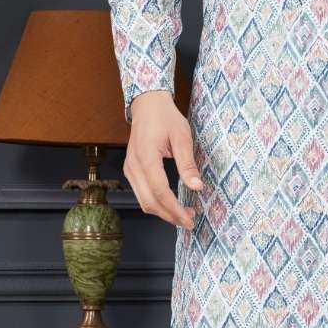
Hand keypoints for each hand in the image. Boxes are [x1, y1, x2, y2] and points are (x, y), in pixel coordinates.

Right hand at [123, 90, 203, 229]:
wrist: (147, 105)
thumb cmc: (166, 118)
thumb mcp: (182, 137)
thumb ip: (188, 164)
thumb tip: (197, 187)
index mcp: (146, 158)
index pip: (161, 192)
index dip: (175, 209)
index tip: (189, 219)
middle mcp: (133, 167)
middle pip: (149, 202)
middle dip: (170, 216)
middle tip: (189, 221)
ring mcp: (129, 169)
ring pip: (143, 201)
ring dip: (163, 212)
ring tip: (183, 215)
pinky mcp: (131, 170)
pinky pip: (141, 194)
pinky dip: (156, 203)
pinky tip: (171, 204)